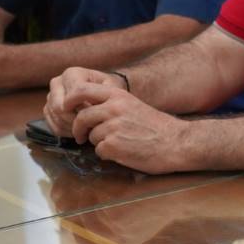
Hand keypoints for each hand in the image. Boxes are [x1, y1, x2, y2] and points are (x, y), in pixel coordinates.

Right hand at [47, 66, 121, 135]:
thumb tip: (89, 108)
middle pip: (59, 107)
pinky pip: (53, 126)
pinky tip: (79, 130)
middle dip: (75, 119)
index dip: (84, 109)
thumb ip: (101, 94)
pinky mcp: (47, 110)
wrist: (102, 95)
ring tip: (87, 128)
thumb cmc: (108, 91)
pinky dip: (66, 132)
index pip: (73, 94)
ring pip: (56, 118)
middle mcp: (57, 83)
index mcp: (72, 74)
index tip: (95, 115)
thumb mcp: (111, 88)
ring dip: (72, 127)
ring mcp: (50, 97)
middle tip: (90, 125)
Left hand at [70, 89, 191, 173]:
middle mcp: (114, 108)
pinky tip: (124, 151)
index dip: (70, 99)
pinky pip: (100, 151)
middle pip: (82, 117)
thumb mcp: (133, 105)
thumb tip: (88, 112)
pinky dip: (108, 154)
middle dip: (79, 129)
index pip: (82, 90)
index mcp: (119, 96)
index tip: (65, 107)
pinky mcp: (114, 145)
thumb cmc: (156, 127)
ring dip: (99, 142)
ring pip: (91, 136)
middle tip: (81, 136)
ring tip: (118, 143)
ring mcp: (113, 127)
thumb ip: (112, 105)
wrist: (177, 142)